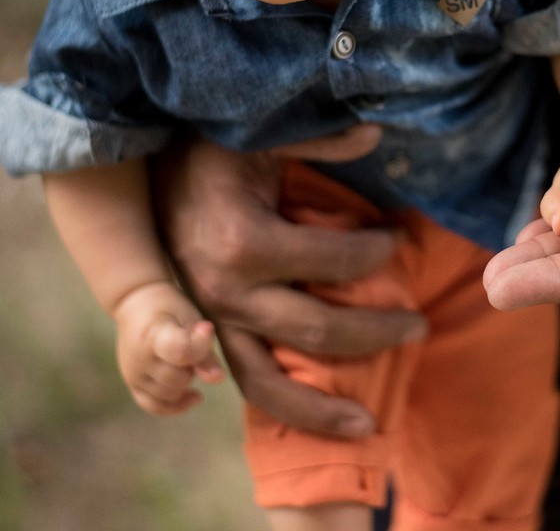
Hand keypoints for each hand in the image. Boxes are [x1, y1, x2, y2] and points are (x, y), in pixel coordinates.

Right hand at [113, 281, 224, 414]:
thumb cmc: (170, 307)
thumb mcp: (191, 317)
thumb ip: (204, 349)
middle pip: (178, 379)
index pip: (180, 352)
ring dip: (185, 383)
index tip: (207, 329)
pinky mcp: (132, 384)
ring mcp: (133, 374)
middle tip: (194, 346)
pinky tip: (194, 396)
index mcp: (153, 335)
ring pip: (168, 395)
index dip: (200, 347)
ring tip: (187, 361)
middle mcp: (139, 359)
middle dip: (193, 367)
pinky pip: (153, 405)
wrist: (136, 302)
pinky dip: (175, 405)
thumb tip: (218, 379)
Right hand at [149, 128, 427, 437]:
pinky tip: (321, 417)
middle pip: (316, 329)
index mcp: (243, 242)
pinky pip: (247, 379)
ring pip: (269, 384)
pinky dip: (283, 406)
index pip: (334, 261)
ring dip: (322, 410)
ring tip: (369, 427)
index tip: (398, 239)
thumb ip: (318, 138)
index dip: (376, 252)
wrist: (140, 174)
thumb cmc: (210, 149)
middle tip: (419, 327)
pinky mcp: (208, 334)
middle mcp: (224, 293)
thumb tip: (375, 132)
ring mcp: (212, 321)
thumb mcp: (259, 133)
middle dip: (375, 332)